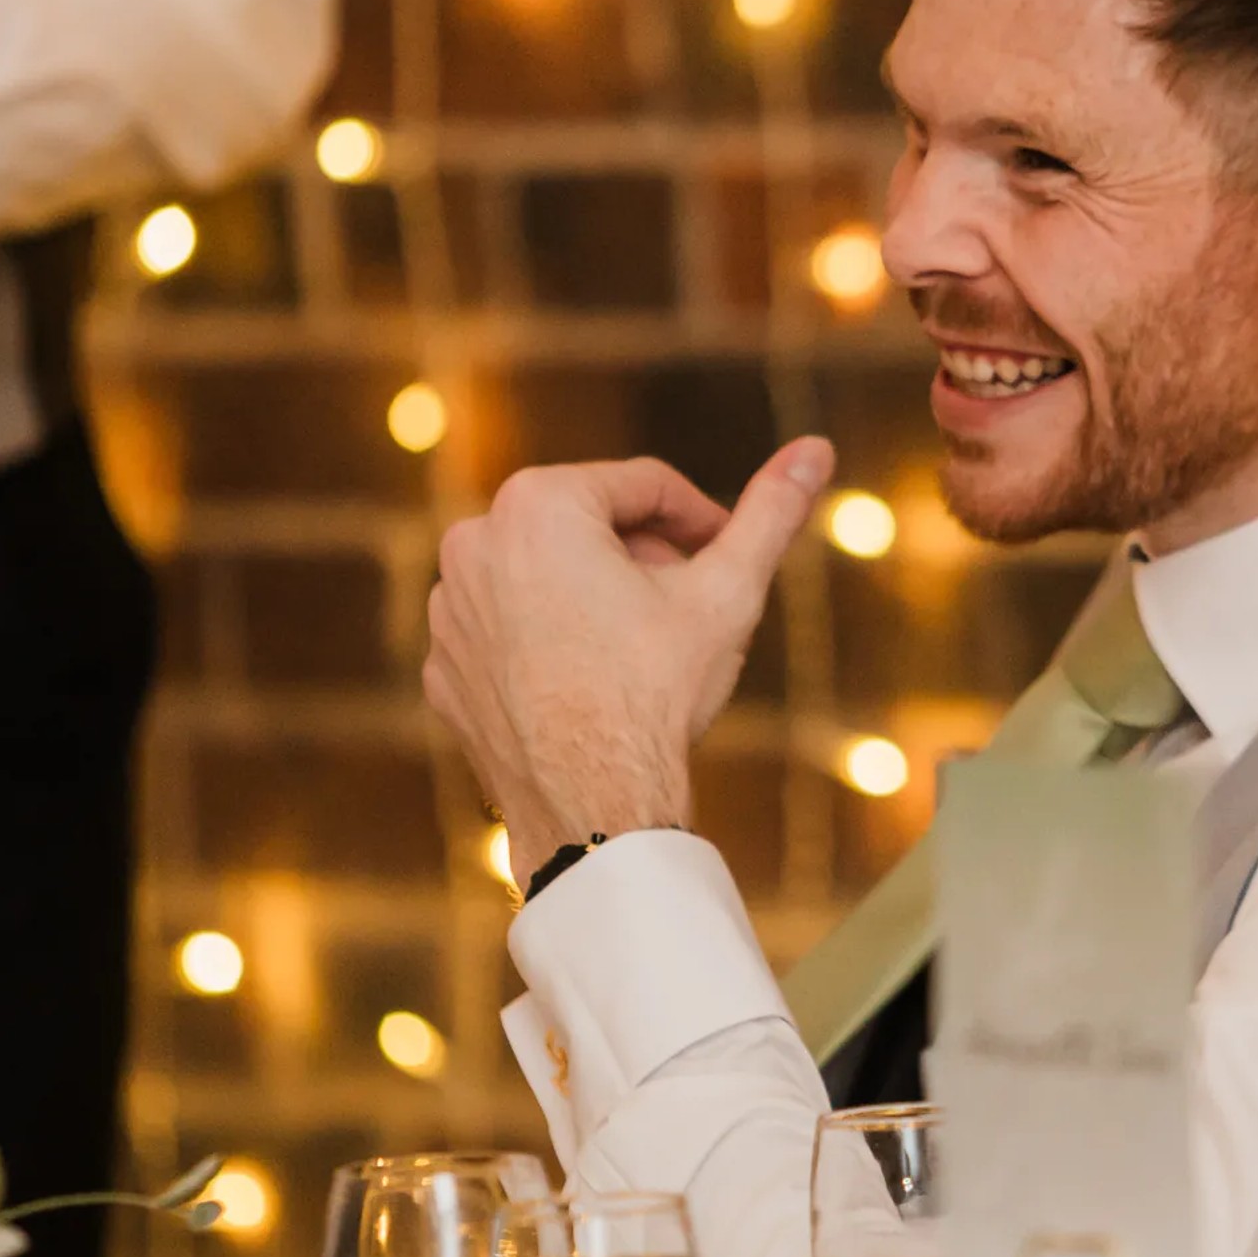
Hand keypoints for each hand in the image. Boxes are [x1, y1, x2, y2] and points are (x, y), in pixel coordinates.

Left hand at [424, 439, 834, 867]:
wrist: (588, 807)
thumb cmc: (656, 692)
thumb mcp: (727, 593)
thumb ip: (771, 513)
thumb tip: (816, 449)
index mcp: (538, 502)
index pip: (644, 485)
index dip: (700, 519)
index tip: (728, 557)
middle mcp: (474, 540)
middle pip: (590, 525)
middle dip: (645, 557)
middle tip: (688, 608)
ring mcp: (449, 607)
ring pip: (546, 575)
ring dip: (596, 595)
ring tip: (642, 649)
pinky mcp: (441, 664)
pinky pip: (508, 630)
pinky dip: (548, 642)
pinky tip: (592, 681)